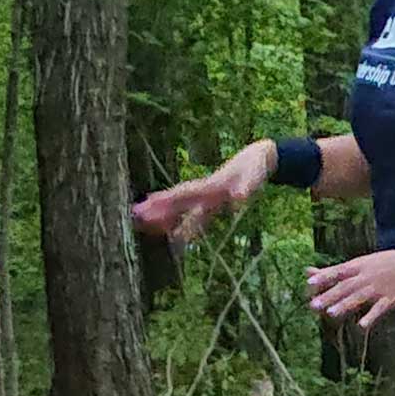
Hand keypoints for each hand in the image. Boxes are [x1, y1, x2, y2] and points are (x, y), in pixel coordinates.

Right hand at [131, 143, 269, 243]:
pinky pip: (194, 215)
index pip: (185, 194)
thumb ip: (246, 187)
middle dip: (157, 208)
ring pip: (181, 208)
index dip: (168, 200)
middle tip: (135, 215)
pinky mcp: (213, 202)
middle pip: (177, 200)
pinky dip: (184, 225)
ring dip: (164, 217)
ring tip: (144, 224)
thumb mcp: (254, 177)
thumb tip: (239, 197)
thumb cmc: (256, 168)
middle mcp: (205, 190)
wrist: (258, 158)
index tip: (148, 204)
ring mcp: (207, 196)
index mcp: (212, 185)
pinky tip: (175, 237)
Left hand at [304, 242, 394, 328]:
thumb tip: (308, 271)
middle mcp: (366, 277)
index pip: (338, 272)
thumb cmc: (385, 263)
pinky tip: (362, 326)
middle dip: (329, 296)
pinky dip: (371, 317)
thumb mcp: (360, 263)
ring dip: (345, 305)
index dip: (324, 277)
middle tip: (314, 305)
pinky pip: (379, 309)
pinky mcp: (390, 299)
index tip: (309, 283)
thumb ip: (334, 270)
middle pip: (345, 287)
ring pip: (359, 297)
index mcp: (358, 266)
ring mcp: (378, 288)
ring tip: (331, 313)